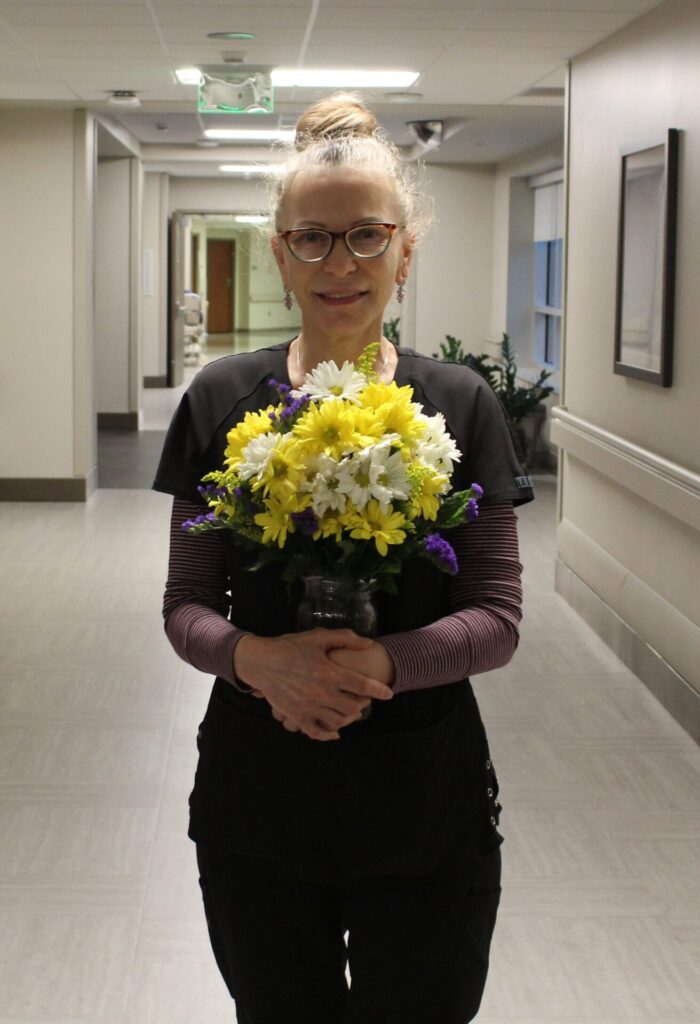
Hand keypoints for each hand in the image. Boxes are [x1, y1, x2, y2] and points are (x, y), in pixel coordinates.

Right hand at [267, 640, 395, 735]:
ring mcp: (308, 706)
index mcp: (329, 672)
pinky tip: (336, 732)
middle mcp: (321, 692)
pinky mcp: (296, 716)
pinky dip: (329, 735)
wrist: (260, 661)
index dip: (379, 690)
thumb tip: (368, 643)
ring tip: (351, 712)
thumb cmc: (289, 646)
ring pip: (338, 720)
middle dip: (364, 704)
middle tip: (365, 700)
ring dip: (349, 718)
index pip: (362, 685)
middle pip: (353, 707)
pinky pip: (316, 732)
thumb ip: (345, 638)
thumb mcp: (317, 637)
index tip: (388, 693)